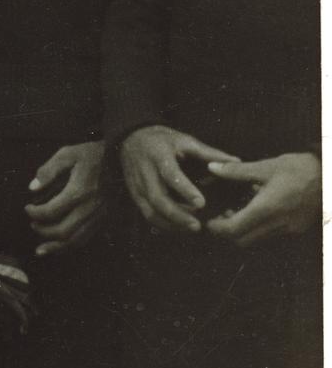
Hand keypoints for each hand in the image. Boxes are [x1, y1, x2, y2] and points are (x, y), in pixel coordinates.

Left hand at [24, 141, 105, 255]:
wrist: (121, 159)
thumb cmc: (92, 154)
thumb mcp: (68, 154)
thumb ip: (48, 170)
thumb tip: (32, 187)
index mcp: (78, 192)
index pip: (51, 211)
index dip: (35, 213)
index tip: (27, 208)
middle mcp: (89, 208)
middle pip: (63, 231)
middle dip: (43, 231)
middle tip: (33, 224)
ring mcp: (98, 216)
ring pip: (76, 240)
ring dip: (56, 247)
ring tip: (40, 249)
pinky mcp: (104, 219)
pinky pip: (87, 238)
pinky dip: (71, 246)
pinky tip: (59, 247)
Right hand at [120, 125, 237, 232]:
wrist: (131, 138)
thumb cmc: (162, 140)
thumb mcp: (184, 140)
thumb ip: (209, 153)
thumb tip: (236, 162)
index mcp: (158, 155)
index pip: (170, 174)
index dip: (184, 189)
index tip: (201, 203)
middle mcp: (145, 172)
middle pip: (157, 198)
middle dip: (177, 214)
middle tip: (197, 226)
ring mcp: (137, 185)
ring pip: (150, 210)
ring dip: (170, 223)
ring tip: (191, 229)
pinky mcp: (135, 194)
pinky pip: (147, 214)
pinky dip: (162, 224)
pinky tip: (179, 228)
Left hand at [205, 153, 319, 247]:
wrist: (331, 176)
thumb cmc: (300, 169)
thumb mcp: (266, 166)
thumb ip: (236, 171)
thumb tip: (212, 167)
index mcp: (266, 209)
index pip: (233, 230)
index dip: (217, 228)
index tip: (209, 220)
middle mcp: (278, 224)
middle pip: (242, 241)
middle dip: (227, 232)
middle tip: (220, 216)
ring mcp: (289, 229)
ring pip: (257, 240)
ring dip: (243, 230)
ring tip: (236, 210)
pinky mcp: (297, 229)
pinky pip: (270, 235)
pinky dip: (258, 228)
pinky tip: (256, 209)